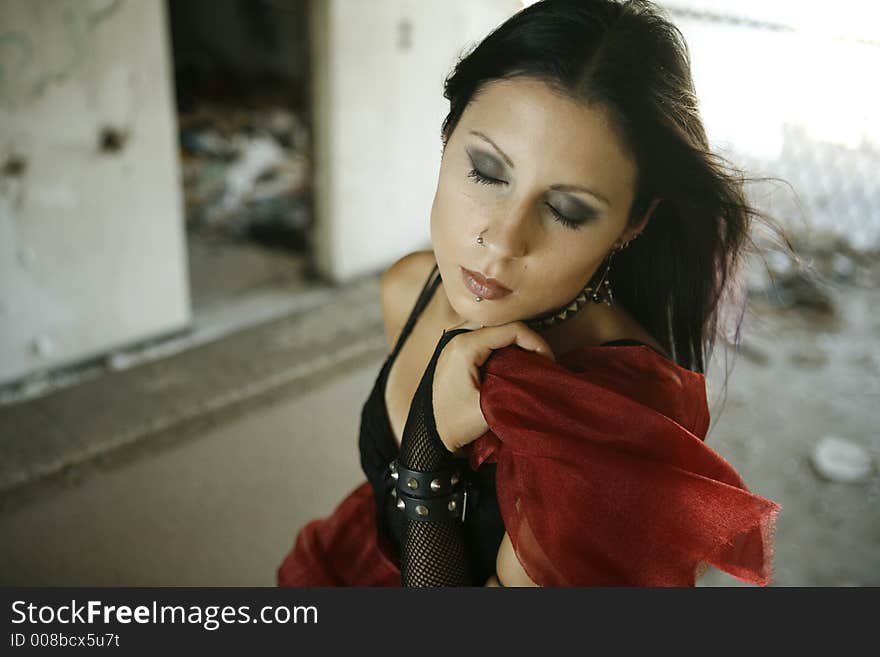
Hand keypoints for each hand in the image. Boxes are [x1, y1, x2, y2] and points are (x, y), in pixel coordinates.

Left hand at [432, 320, 555, 452]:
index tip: (548, 361)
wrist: (427, 436)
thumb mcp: (489, 408)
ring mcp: (455, 343)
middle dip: (528, 341)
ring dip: (516, 343)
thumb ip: (517, 390)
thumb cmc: (454, 423)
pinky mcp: (456, 352)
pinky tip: (514, 364)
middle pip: (503, 325)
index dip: (536, 342)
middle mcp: (457, 337)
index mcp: (465, 346)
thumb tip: (545, 380)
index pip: (512, 329)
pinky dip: (503, 347)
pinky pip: (485, 339)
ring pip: (495, 330)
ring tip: (531, 363)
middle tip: (542, 361)